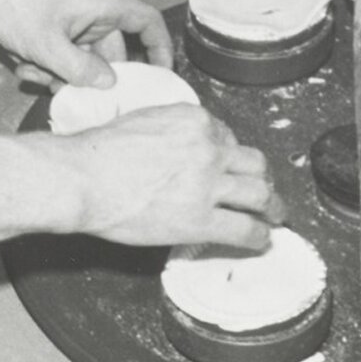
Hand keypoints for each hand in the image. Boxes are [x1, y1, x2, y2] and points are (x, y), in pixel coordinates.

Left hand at [0, 0, 174, 84]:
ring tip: (35, 70)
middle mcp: (93, 11)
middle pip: (111, 53)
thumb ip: (81, 70)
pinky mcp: (55, 28)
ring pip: (83, 60)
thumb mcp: (47, 45)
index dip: (160, 48)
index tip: (161, 76)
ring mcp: (73, 20)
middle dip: (92, 77)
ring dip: (62, 74)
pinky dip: (48, 66)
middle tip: (74, 94)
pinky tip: (24, 64)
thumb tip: (109, 85)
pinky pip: (63, 56)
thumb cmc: (14, 3)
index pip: (147, 22)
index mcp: (103, 4)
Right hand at [64, 105, 280, 250]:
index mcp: (195, 120)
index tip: (231, 168)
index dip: (232, 156)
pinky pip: (244, 229)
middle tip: (267, 191)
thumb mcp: (144, 121)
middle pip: (255, 164)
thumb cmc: (100, 152)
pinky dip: (258, 237)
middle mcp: (209, 148)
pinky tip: (261, 241)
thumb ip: (172, 130)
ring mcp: (208, 185)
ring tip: (276, 217)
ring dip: (273, 208)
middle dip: (264, 179)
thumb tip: (180, 147)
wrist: (85, 178)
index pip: (229, 137)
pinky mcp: (200, 220)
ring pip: (259, 195)